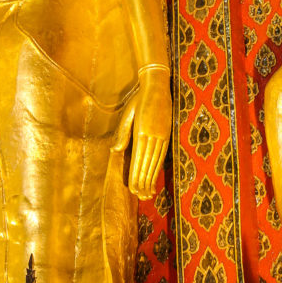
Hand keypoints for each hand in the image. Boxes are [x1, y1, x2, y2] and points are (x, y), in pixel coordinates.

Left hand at [113, 67, 171, 198]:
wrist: (157, 86)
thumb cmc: (138, 100)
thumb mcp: (127, 113)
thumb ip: (123, 132)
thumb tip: (115, 149)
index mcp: (142, 130)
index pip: (138, 158)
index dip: (135, 175)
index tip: (132, 188)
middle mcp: (153, 135)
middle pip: (148, 163)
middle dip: (143, 181)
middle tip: (139, 196)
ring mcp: (162, 135)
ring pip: (156, 161)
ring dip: (151, 178)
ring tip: (147, 192)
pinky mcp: (166, 135)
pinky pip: (162, 155)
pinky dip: (158, 168)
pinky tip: (154, 177)